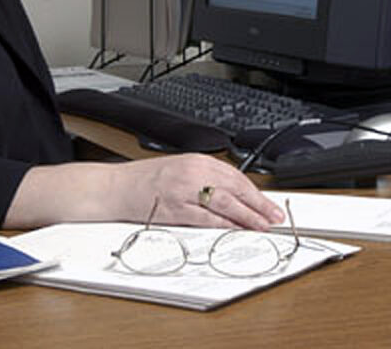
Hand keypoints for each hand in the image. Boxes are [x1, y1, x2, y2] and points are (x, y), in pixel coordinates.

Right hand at [112, 154, 283, 230]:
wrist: (115, 187)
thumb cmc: (146, 180)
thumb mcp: (179, 169)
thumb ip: (205, 178)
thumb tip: (234, 196)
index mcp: (196, 160)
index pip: (235, 176)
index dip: (255, 192)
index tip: (269, 204)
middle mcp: (192, 172)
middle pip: (235, 189)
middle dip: (259, 205)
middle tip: (275, 217)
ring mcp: (183, 191)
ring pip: (225, 204)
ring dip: (247, 217)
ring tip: (262, 226)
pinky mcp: (175, 209)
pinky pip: (205, 218)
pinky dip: (223, 225)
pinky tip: (235, 230)